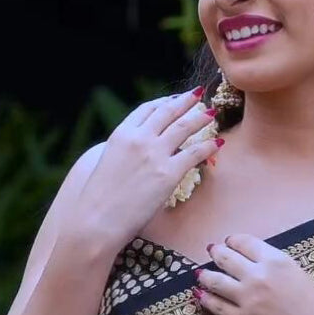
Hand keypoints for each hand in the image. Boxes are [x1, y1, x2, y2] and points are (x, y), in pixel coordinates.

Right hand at [79, 88, 221, 251]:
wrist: (96, 219)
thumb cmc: (97, 199)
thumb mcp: (106, 164)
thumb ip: (123, 153)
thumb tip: (135, 155)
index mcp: (121, 134)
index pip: (146, 110)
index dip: (164, 102)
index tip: (174, 99)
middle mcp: (139, 139)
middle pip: (167, 112)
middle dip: (185, 101)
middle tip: (198, 95)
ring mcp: (155, 154)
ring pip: (184, 127)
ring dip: (200, 118)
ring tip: (211, 113)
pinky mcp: (168, 174)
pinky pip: (195, 153)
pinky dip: (208, 146)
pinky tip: (217, 143)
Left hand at [192, 233, 313, 314]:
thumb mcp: (301, 276)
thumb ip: (278, 269)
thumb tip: (259, 266)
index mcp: (276, 260)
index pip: (244, 242)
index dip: (232, 241)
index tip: (228, 243)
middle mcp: (258, 275)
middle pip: (225, 258)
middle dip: (216, 254)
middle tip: (211, 254)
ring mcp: (248, 299)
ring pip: (215, 281)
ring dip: (205, 275)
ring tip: (200, 275)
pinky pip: (217, 307)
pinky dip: (205, 299)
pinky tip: (201, 296)